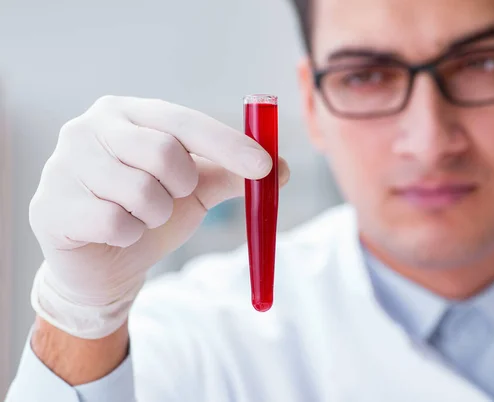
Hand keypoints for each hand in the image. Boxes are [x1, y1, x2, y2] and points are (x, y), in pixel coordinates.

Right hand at [29, 95, 288, 338]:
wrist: (102, 263)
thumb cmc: (149, 213)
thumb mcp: (194, 191)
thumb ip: (230, 175)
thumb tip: (281, 168)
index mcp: (129, 113)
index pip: (184, 121)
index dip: (228, 143)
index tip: (265, 167)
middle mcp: (91, 127)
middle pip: (164, 153)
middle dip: (183, 188)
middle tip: (173, 197)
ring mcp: (64, 164)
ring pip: (142, 193)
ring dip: (156, 216)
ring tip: (140, 217)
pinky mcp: (51, 206)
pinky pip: (116, 224)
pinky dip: (131, 236)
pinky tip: (115, 233)